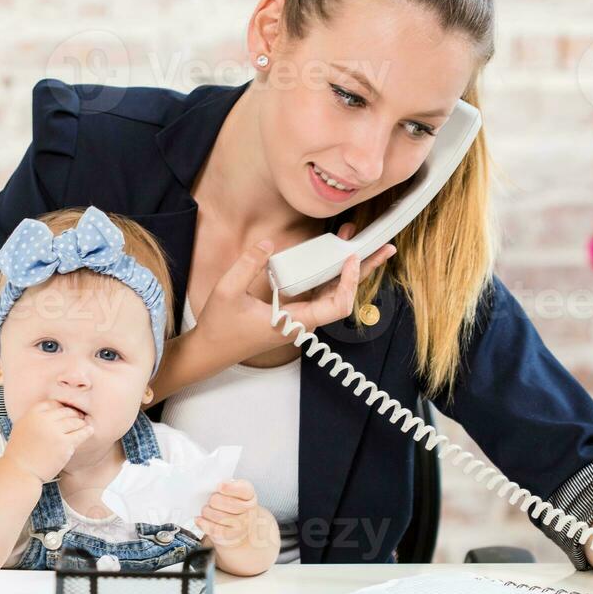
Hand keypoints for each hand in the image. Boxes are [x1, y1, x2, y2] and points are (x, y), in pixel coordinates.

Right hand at [2, 400, 94, 483]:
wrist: (20, 472)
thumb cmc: (20, 454)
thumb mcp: (22, 429)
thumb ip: (35, 419)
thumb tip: (50, 413)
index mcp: (32, 415)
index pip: (52, 403)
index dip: (60, 407)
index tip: (65, 411)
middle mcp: (43, 420)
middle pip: (64, 411)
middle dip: (73, 413)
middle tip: (79, 416)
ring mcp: (55, 432)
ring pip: (74, 421)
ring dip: (80, 422)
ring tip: (83, 424)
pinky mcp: (64, 444)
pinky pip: (80, 434)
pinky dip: (86, 431)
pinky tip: (89, 430)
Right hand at [194, 222, 396, 365]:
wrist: (211, 350)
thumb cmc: (220, 328)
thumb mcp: (228, 292)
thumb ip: (248, 265)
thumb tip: (267, 244)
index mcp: (293, 322)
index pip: (336, 306)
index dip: (349, 283)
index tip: (350, 259)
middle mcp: (301, 321)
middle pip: (342, 296)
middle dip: (362, 271)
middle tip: (382, 248)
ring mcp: (297, 317)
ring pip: (330, 293)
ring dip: (345, 269)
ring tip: (355, 242)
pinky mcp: (290, 312)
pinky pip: (315, 292)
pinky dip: (325, 273)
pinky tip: (329, 256)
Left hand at [197, 478, 259, 546]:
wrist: (239, 525)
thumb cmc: (232, 503)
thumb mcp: (233, 491)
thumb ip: (225, 486)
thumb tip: (210, 486)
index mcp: (249, 494)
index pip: (243, 490)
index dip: (230, 488)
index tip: (219, 486)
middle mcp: (248, 509)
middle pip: (228, 503)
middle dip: (214, 500)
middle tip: (210, 500)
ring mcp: (241, 524)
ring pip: (219, 517)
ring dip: (207, 512)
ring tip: (205, 509)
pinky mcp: (231, 535)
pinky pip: (215, 530)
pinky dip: (204, 524)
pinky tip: (199, 519)